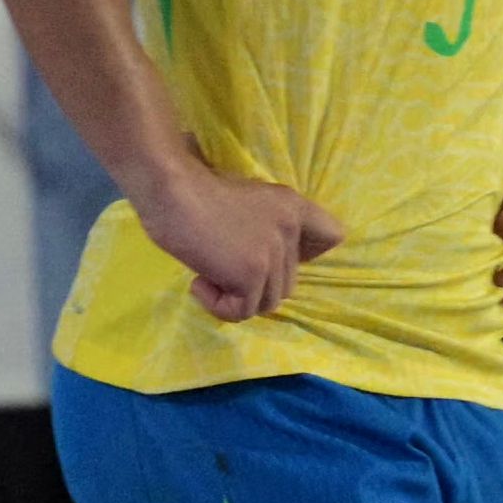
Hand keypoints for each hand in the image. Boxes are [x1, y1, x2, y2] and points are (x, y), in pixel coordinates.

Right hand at [137, 148, 342, 323]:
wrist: (171, 191)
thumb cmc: (195, 193)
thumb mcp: (247, 200)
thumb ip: (267, 226)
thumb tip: (267, 268)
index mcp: (293, 206)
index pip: (331, 236)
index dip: (305, 255)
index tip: (269, 256)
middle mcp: (290, 228)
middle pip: (286, 284)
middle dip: (253, 284)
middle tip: (219, 266)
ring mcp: (273, 253)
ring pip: (266, 302)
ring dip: (235, 297)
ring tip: (208, 275)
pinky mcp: (252, 274)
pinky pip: (242, 311)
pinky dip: (218, 307)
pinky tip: (199, 283)